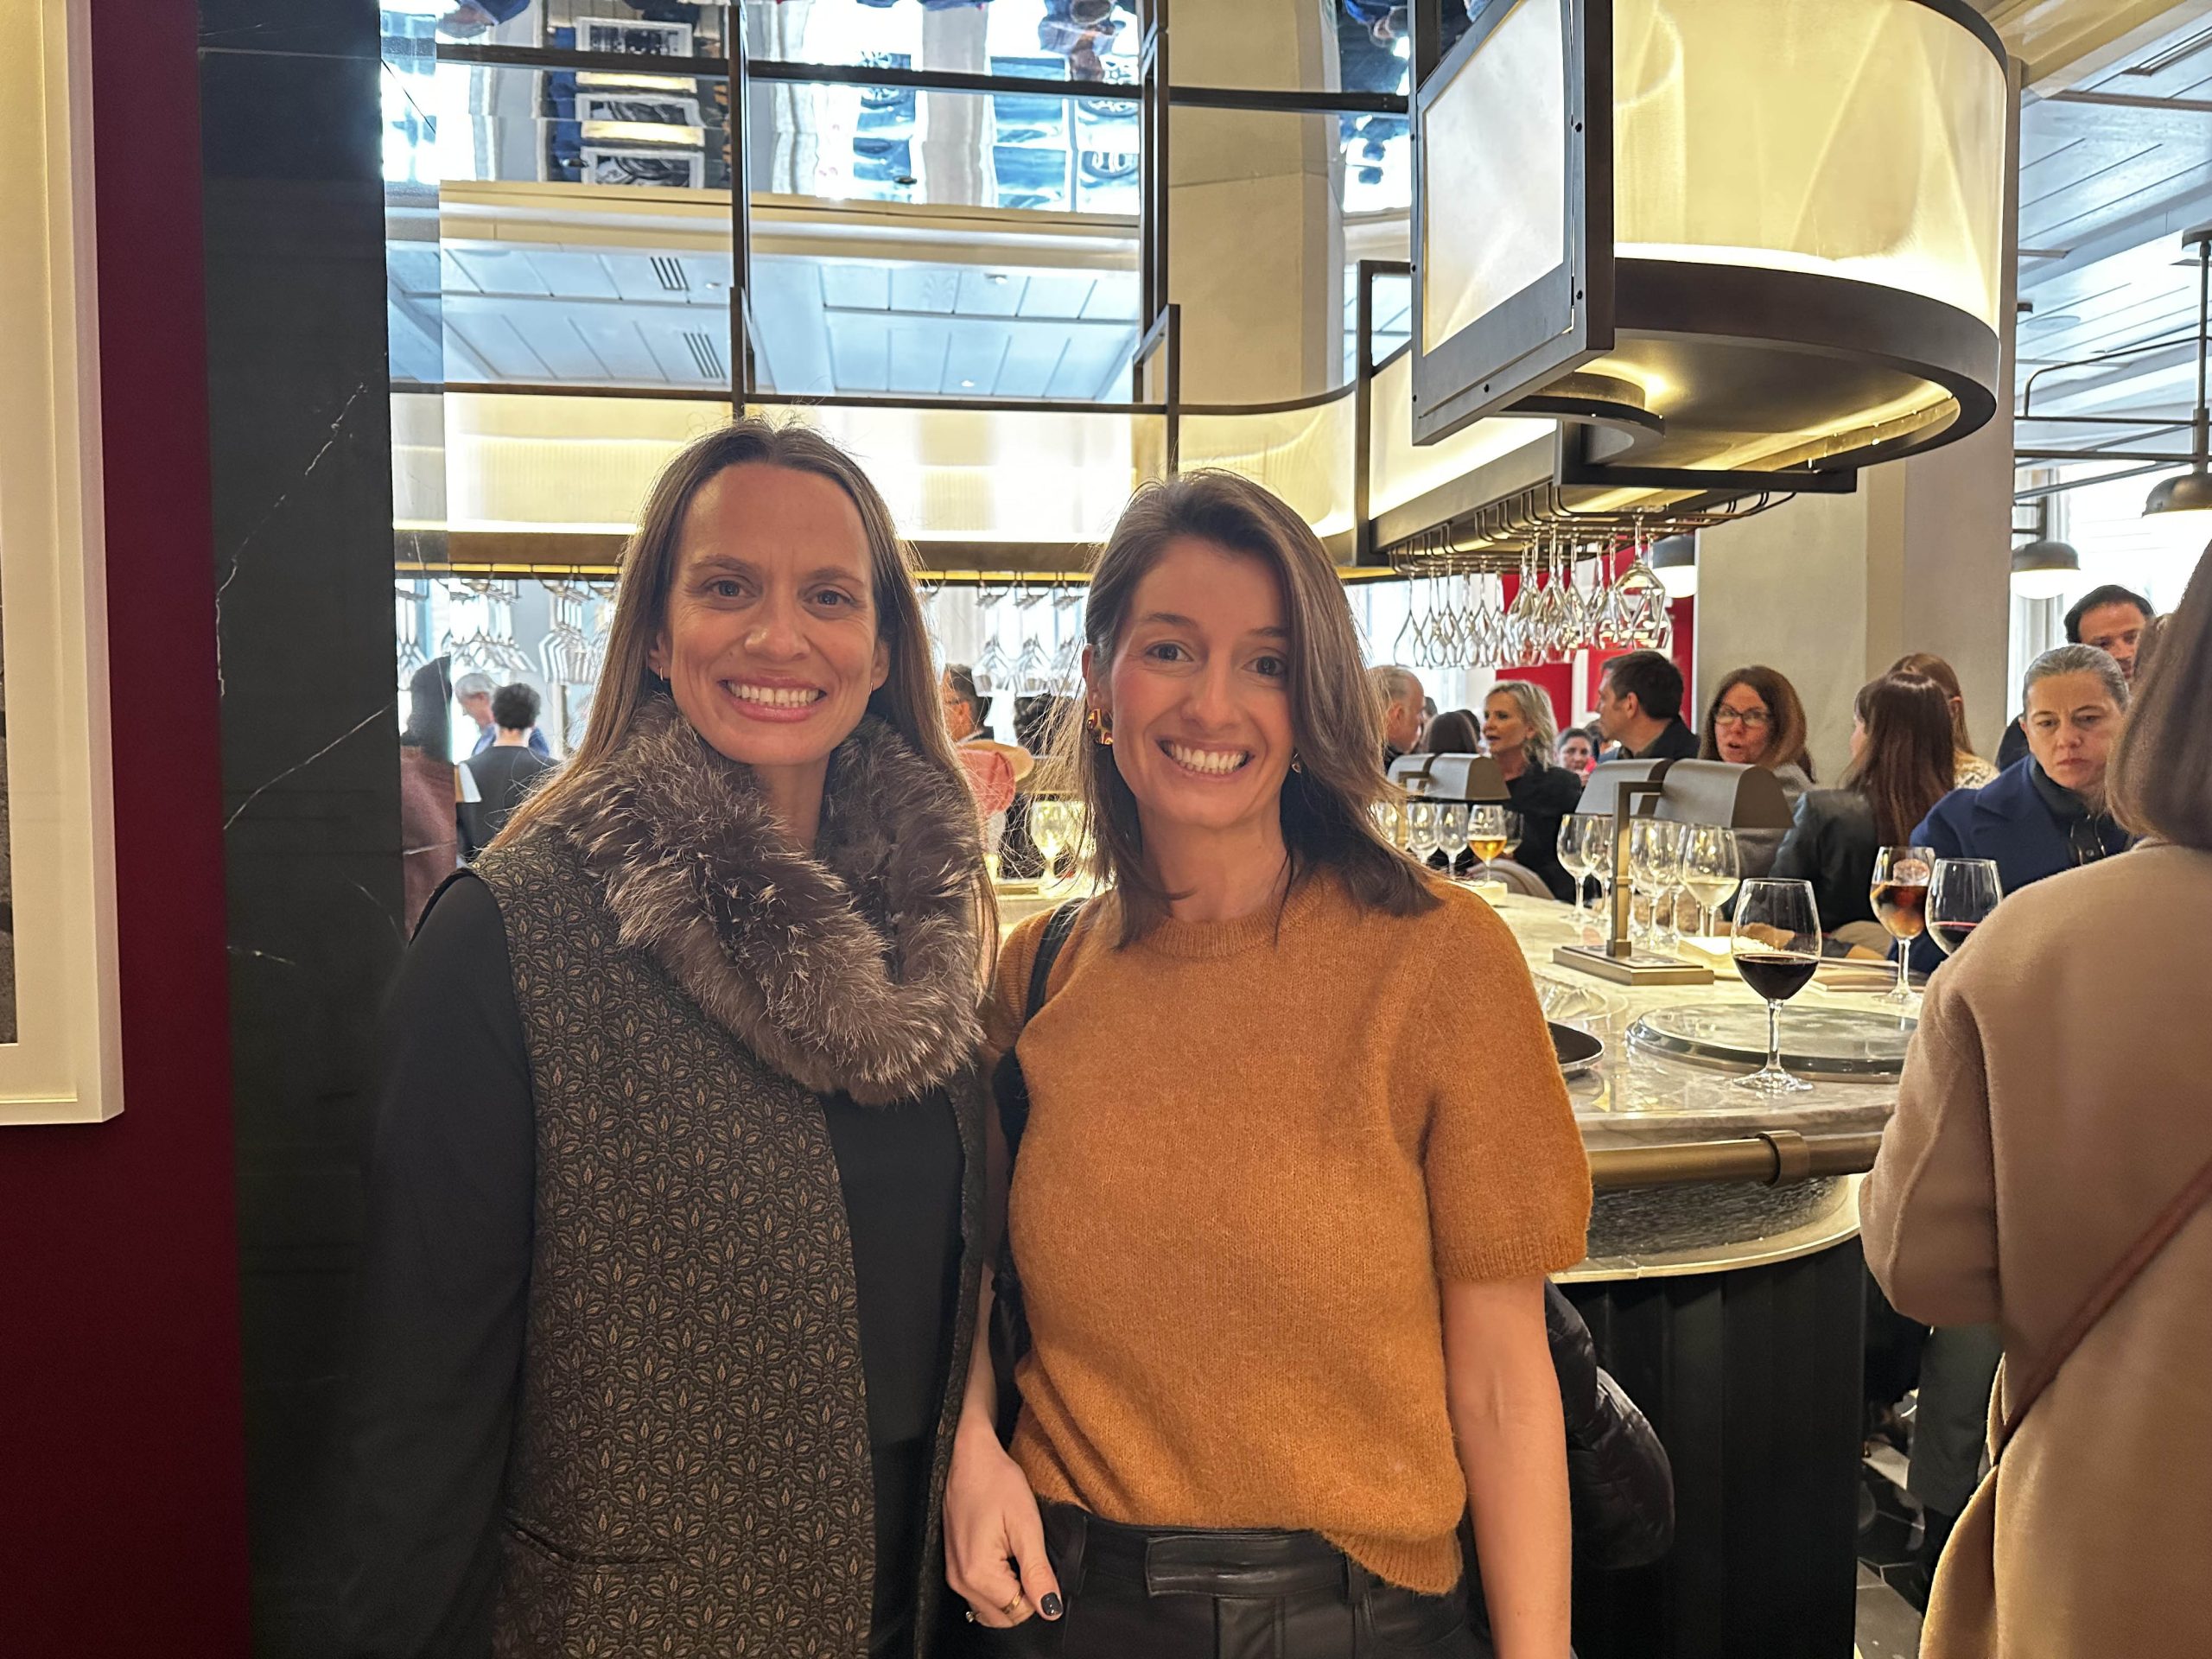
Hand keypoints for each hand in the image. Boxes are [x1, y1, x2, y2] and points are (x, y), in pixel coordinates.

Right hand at [944, 1428, 1061, 1628]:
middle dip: (1025, 1598)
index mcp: (978, 1574)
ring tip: (1018, 1556)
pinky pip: (980, 1594)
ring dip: (1011, 1593)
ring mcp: (954, 1575)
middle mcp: (960, 1581)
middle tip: (1031, 1560)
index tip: (1042, 1567)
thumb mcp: (1026, 1525)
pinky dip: (998, 1586)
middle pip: (1004, 1617)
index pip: (1020, 1612)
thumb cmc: (996, 1481)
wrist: (969, 1457)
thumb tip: (1050, 1609)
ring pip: (991, 1609)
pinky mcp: (954, 1566)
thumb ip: (1037, 1572)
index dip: (1040, 1595)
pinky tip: (1005, 1558)